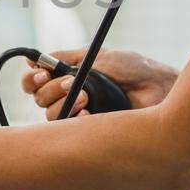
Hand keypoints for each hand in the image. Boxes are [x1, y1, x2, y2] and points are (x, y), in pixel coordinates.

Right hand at [24, 47, 177, 118]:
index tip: (41, 72)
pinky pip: (67, 132)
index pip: (35, 82)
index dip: (31, 78)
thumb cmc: (133, 69)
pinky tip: (88, 114)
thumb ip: (65, 58)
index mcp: (67, 76)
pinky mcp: (89, 133)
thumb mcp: (97, 55)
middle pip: (38, 98)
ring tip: (87, 98)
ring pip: (49, 116)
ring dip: (64, 103)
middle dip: (49, 89)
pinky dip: (74, 120)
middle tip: (70, 84)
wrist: (157, 88)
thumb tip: (34, 61)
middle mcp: (69, 97)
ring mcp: (78, 116)